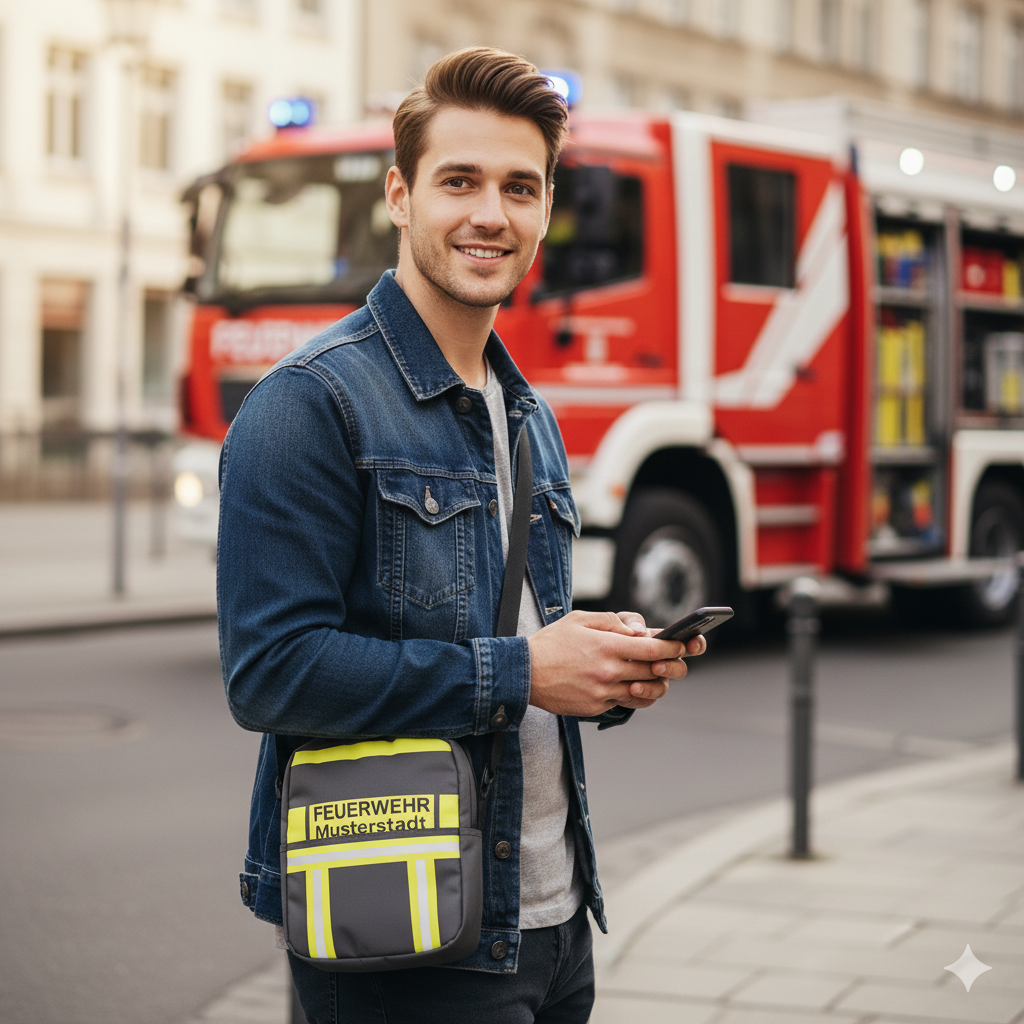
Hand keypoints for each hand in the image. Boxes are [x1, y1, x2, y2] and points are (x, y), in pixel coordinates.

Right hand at [527, 610, 698, 716]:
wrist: (524, 673)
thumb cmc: (552, 642)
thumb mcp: (581, 619)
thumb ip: (614, 622)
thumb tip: (640, 632)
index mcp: (608, 646)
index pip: (654, 649)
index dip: (675, 647)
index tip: (684, 644)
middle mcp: (609, 671)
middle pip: (657, 672)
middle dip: (672, 665)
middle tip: (675, 660)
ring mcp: (604, 692)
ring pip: (646, 692)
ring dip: (657, 684)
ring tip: (655, 675)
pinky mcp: (597, 707)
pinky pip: (627, 703)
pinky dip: (635, 695)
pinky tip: (633, 686)